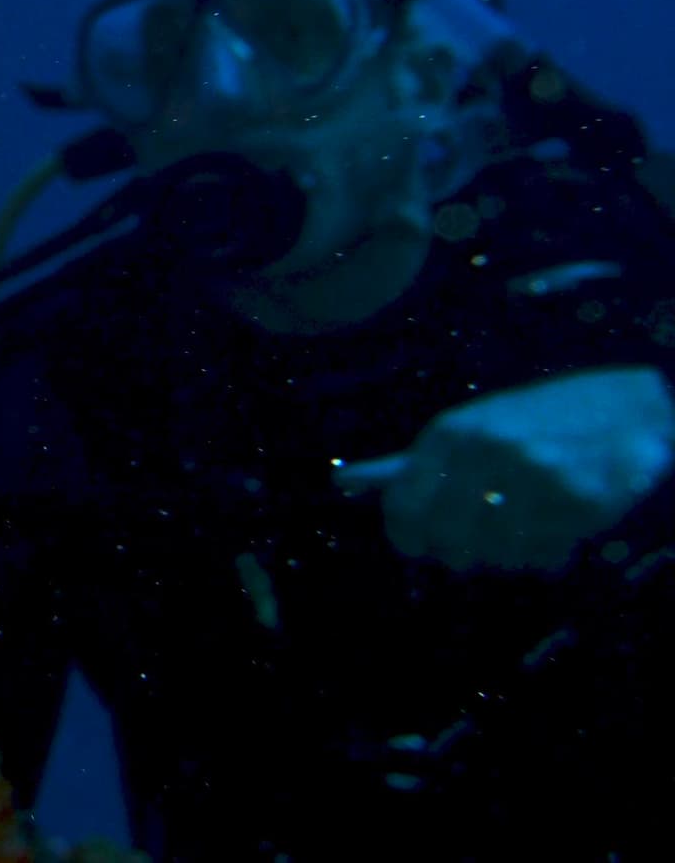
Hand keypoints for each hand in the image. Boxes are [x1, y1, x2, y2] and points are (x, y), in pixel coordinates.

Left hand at [333, 366, 674, 572]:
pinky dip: (546, 553)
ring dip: (506, 553)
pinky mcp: (580, 500)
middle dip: (458, 551)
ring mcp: (537, 475)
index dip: (407, 538)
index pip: (404, 509)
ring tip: (521, 524)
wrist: (625, 407)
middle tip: (477, 538)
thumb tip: (339, 482)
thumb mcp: (462, 431)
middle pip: (448, 542)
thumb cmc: (529, 423)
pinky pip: (544, 557)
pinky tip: (554, 525)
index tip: (420, 544)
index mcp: (451, 433)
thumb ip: (403, 465)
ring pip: (497, 555)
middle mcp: (489, 451)